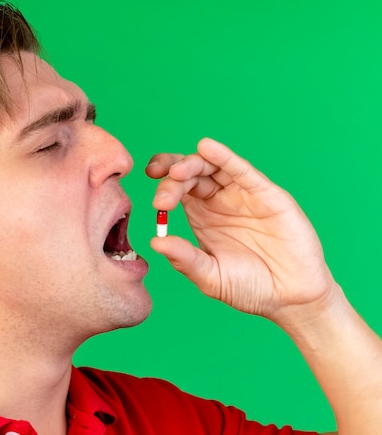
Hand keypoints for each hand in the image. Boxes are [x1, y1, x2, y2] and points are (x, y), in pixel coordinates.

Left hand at [146, 138, 334, 321]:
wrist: (291, 298)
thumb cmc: (249, 288)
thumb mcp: (210, 276)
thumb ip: (185, 260)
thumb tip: (155, 243)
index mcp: (200, 215)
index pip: (176, 189)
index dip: (164, 188)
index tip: (156, 203)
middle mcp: (218, 199)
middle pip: (189, 173)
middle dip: (171, 177)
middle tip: (163, 197)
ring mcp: (241, 194)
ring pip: (212, 167)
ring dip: (191, 163)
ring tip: (176, 171)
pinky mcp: (266, 194)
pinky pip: (242, 170)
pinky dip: (224, 157)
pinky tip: (207, 147)